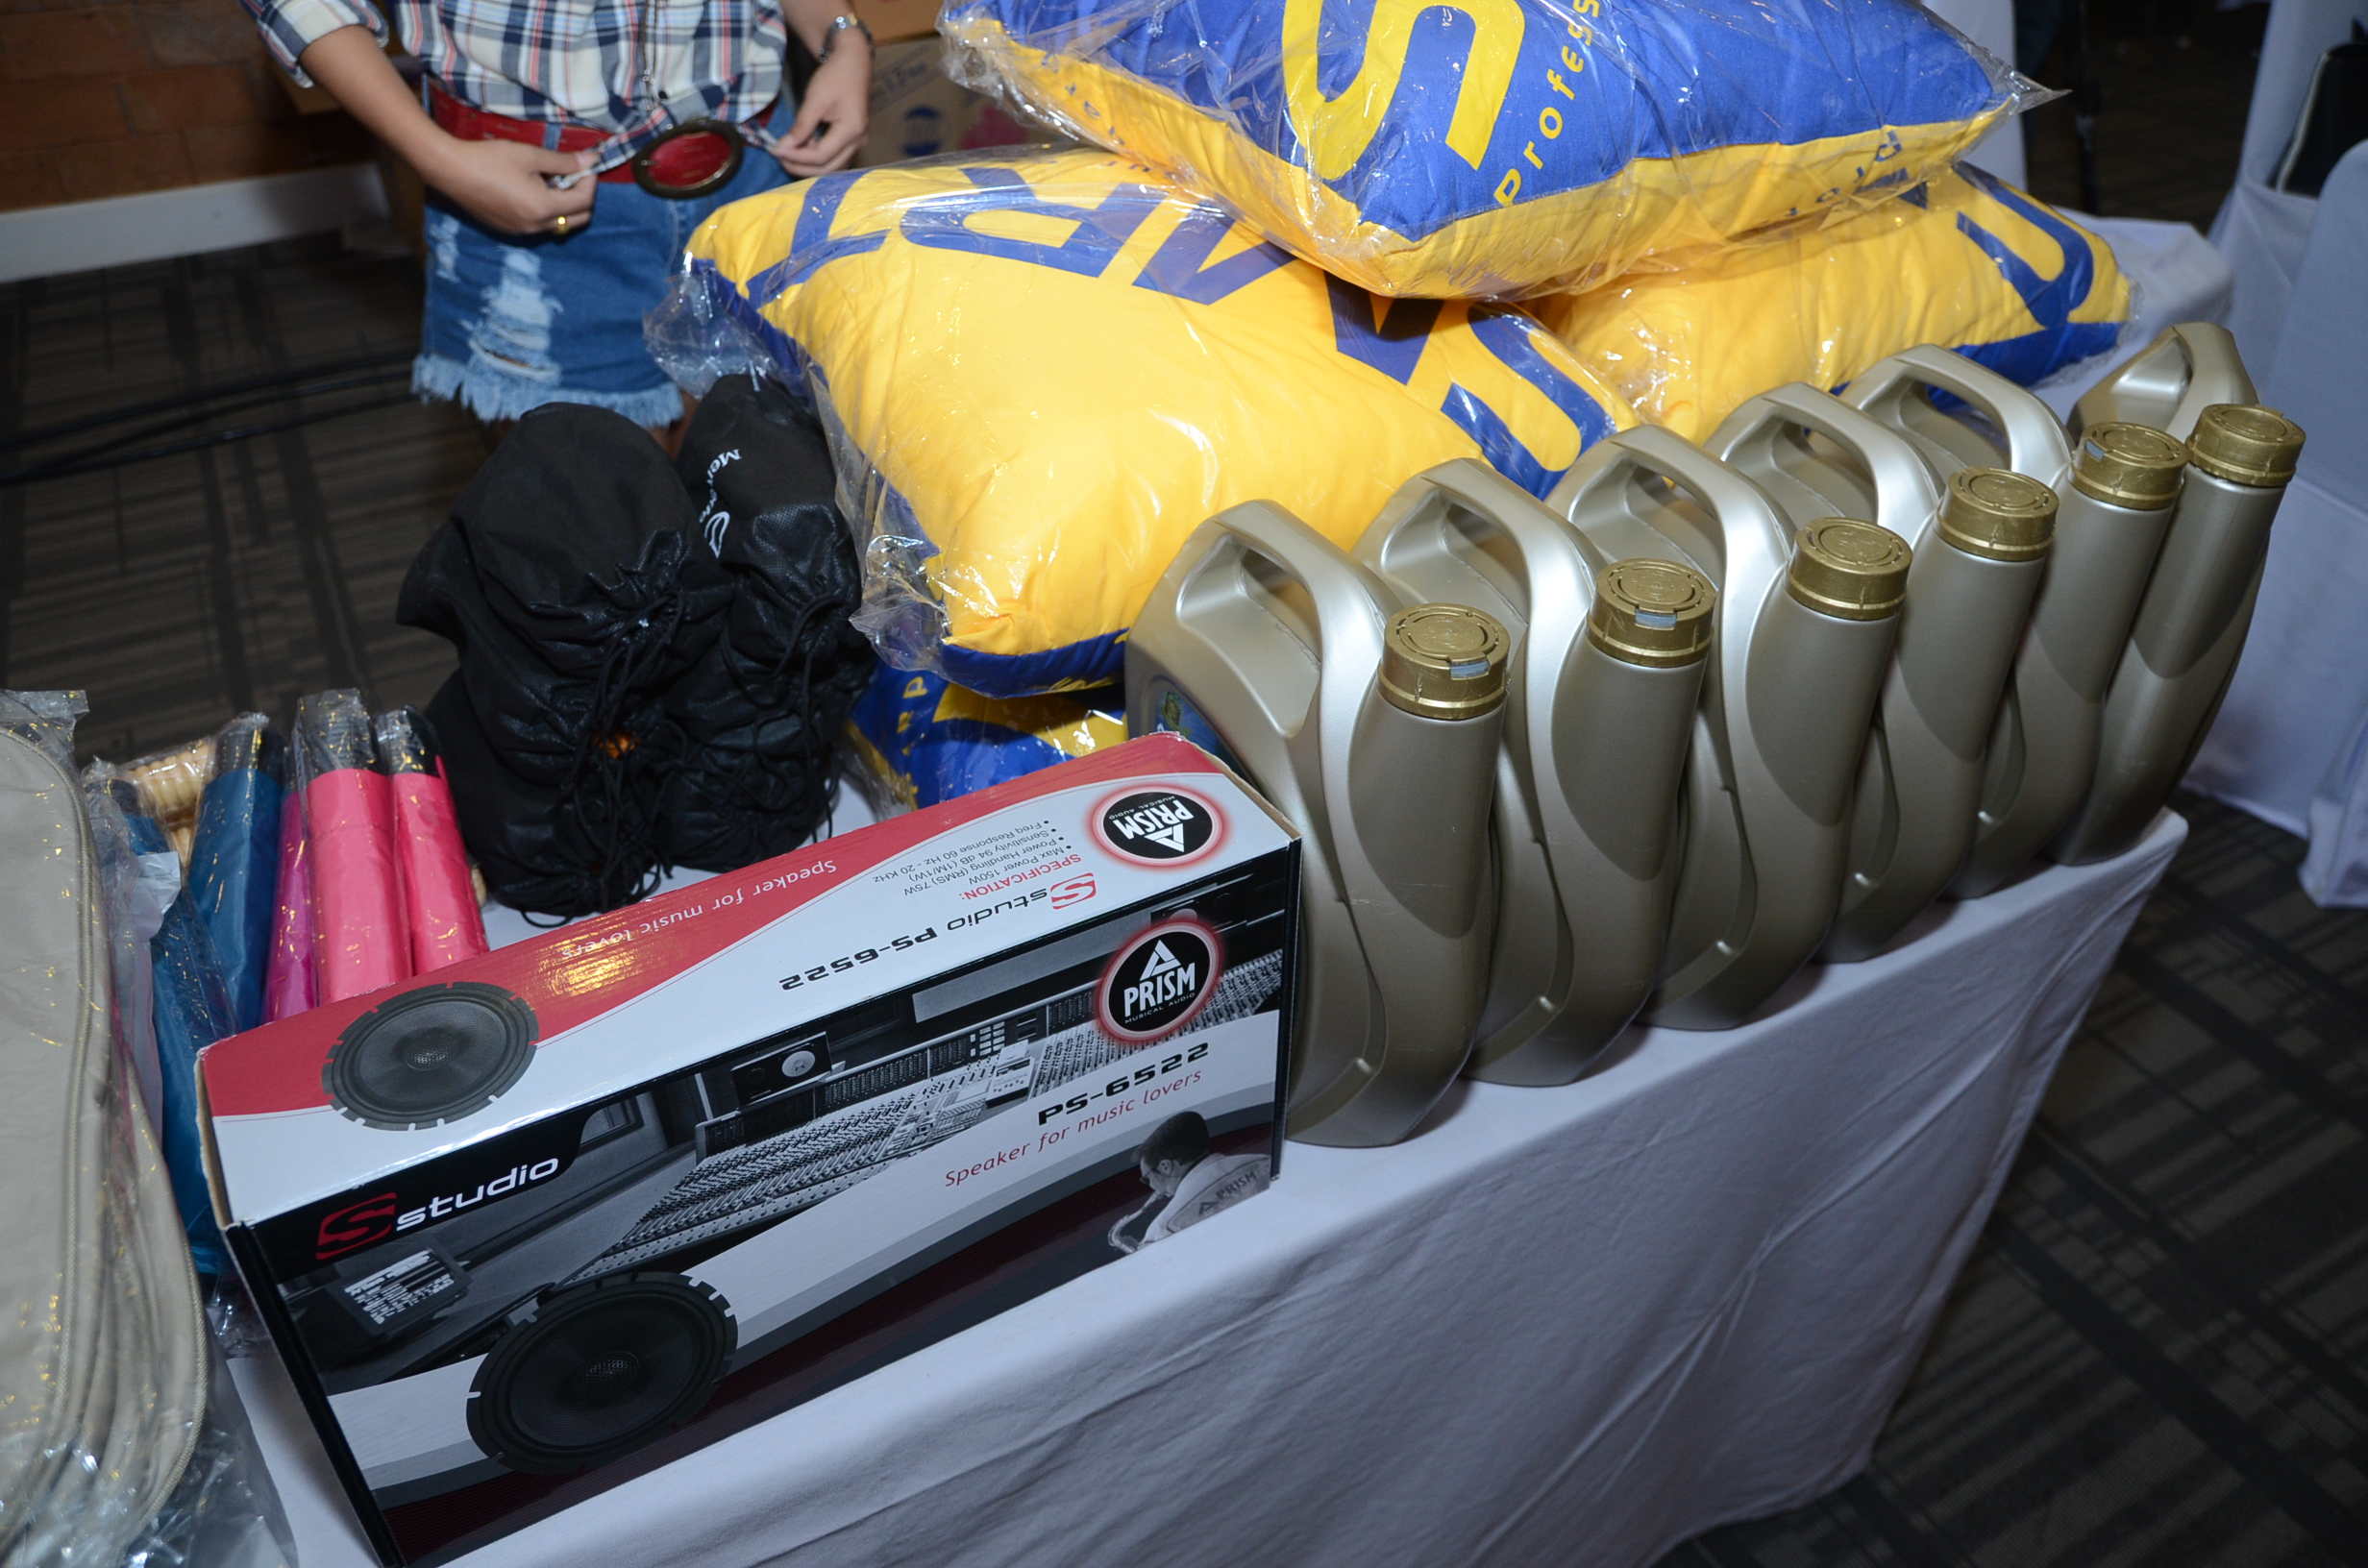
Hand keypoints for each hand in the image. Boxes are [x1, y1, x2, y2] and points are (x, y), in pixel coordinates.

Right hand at [419, 137, 597, 235]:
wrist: (450, 170)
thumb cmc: (490, 158)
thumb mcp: (529, 155)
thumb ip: (563, 161)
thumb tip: (593, 160)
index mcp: (543, 209)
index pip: (584, 201)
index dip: (590, 181)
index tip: (586, 163)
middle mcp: (536, 227)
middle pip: (578, 219)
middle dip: (583, 196)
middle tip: (572, 173)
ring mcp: (522, 232)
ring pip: (560, 224)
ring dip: (565, 204)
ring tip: (551, 179)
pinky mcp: (510, 231)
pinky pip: (541, 225)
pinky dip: (547, 210)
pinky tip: (534, 189)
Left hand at [773, 42, 870, 176]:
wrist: (853, 64)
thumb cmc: (835, 77)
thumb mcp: (815, 100)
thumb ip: (801, 126)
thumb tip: (783, 148)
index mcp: (851, 131)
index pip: (820, 156)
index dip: (796, 157)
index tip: (775, 150)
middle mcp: (858, 142)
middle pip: (828, 169)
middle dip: (801, 167)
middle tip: (779, 157)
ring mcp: (857, 143)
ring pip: (831, 167)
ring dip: (808, 165)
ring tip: (788, 153)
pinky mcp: (851, 141)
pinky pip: (833, 158)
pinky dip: (815, 158)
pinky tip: (801, 148)